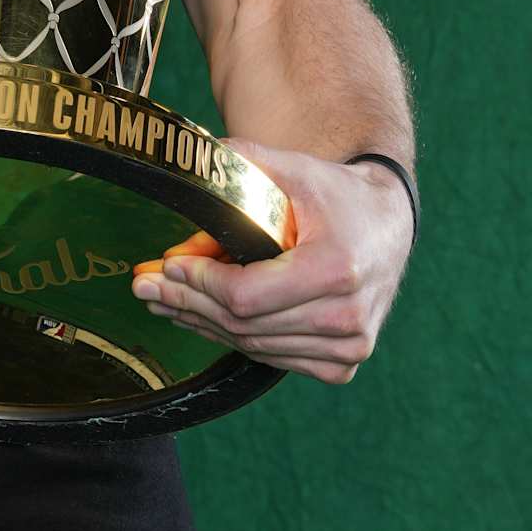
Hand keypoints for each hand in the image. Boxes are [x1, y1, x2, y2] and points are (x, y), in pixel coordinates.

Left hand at [130, 139, 414, 386]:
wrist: (387, 224)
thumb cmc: (335, 195)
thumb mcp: (291, 168)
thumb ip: (238, 166)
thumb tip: (185, 170)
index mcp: (336, 268)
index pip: (248, 295)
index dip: (200, 283)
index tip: (166, 265)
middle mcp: (348, 315)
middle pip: (244, 324)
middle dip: (187, 303)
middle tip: (144, 288)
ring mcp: (349, 346)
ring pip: (253, 346)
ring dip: (203, 323)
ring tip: (163, 302)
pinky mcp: (343, 364)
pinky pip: (272, 358)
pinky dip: (234, 338)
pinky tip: (202, 319)